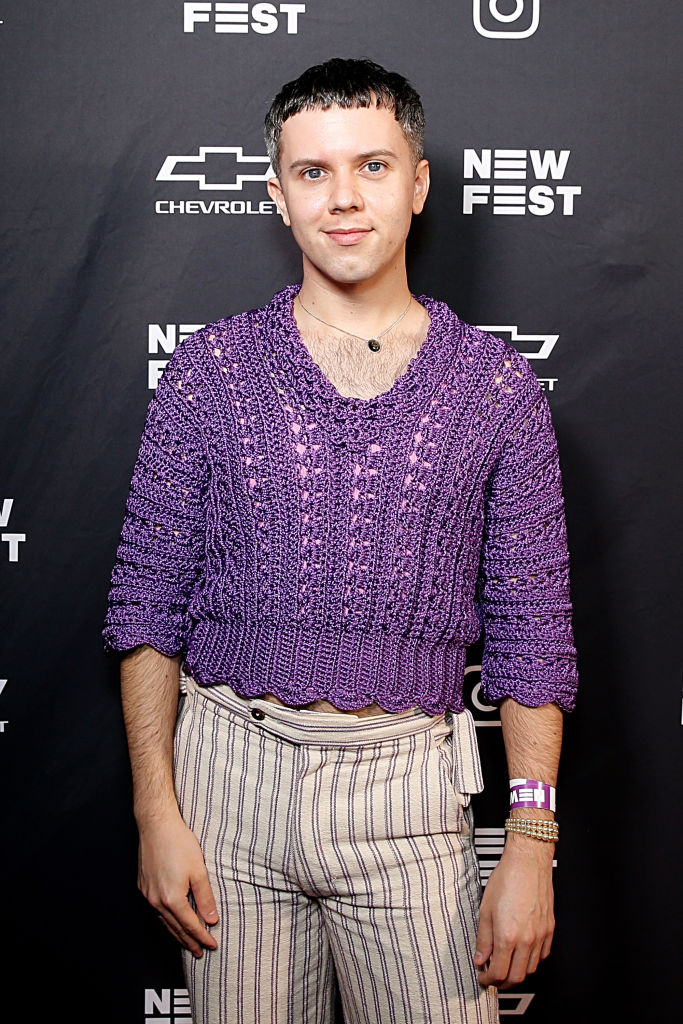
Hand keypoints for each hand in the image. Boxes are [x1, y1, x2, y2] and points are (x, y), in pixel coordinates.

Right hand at [137, 811, 218, 957]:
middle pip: (175, 928)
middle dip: (189, 941)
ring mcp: (148, 895)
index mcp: (172, 899)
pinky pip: (157, 911)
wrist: (156, 826)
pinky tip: (172, 921)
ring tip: (187, 942)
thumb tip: (211, 919)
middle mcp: (156, 901)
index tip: (212, 945)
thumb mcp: (198, 871)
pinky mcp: (143, 887)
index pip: (190, 926)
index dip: (202, 937)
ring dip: (177, 934)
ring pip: (164, 922)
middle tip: (199, 952)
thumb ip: (205, 898)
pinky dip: (167, 920)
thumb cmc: (179, 844)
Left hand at [474, 834, 554, 987]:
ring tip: (506, 965)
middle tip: (492, 977)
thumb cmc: (507, 879)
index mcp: (507, 935)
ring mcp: (541, 935)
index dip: (488, 980)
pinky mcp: (550, 929)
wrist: (528, 861)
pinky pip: (542, 956)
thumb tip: (480, 958)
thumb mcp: (485, 909)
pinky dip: (531, 961)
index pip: (499, 973)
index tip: (483, 977)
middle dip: (502, 982)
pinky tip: (521, 954)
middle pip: (516, 977)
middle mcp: (527, 939)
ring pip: (531, 969)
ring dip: (517, 973)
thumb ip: (483, 939)